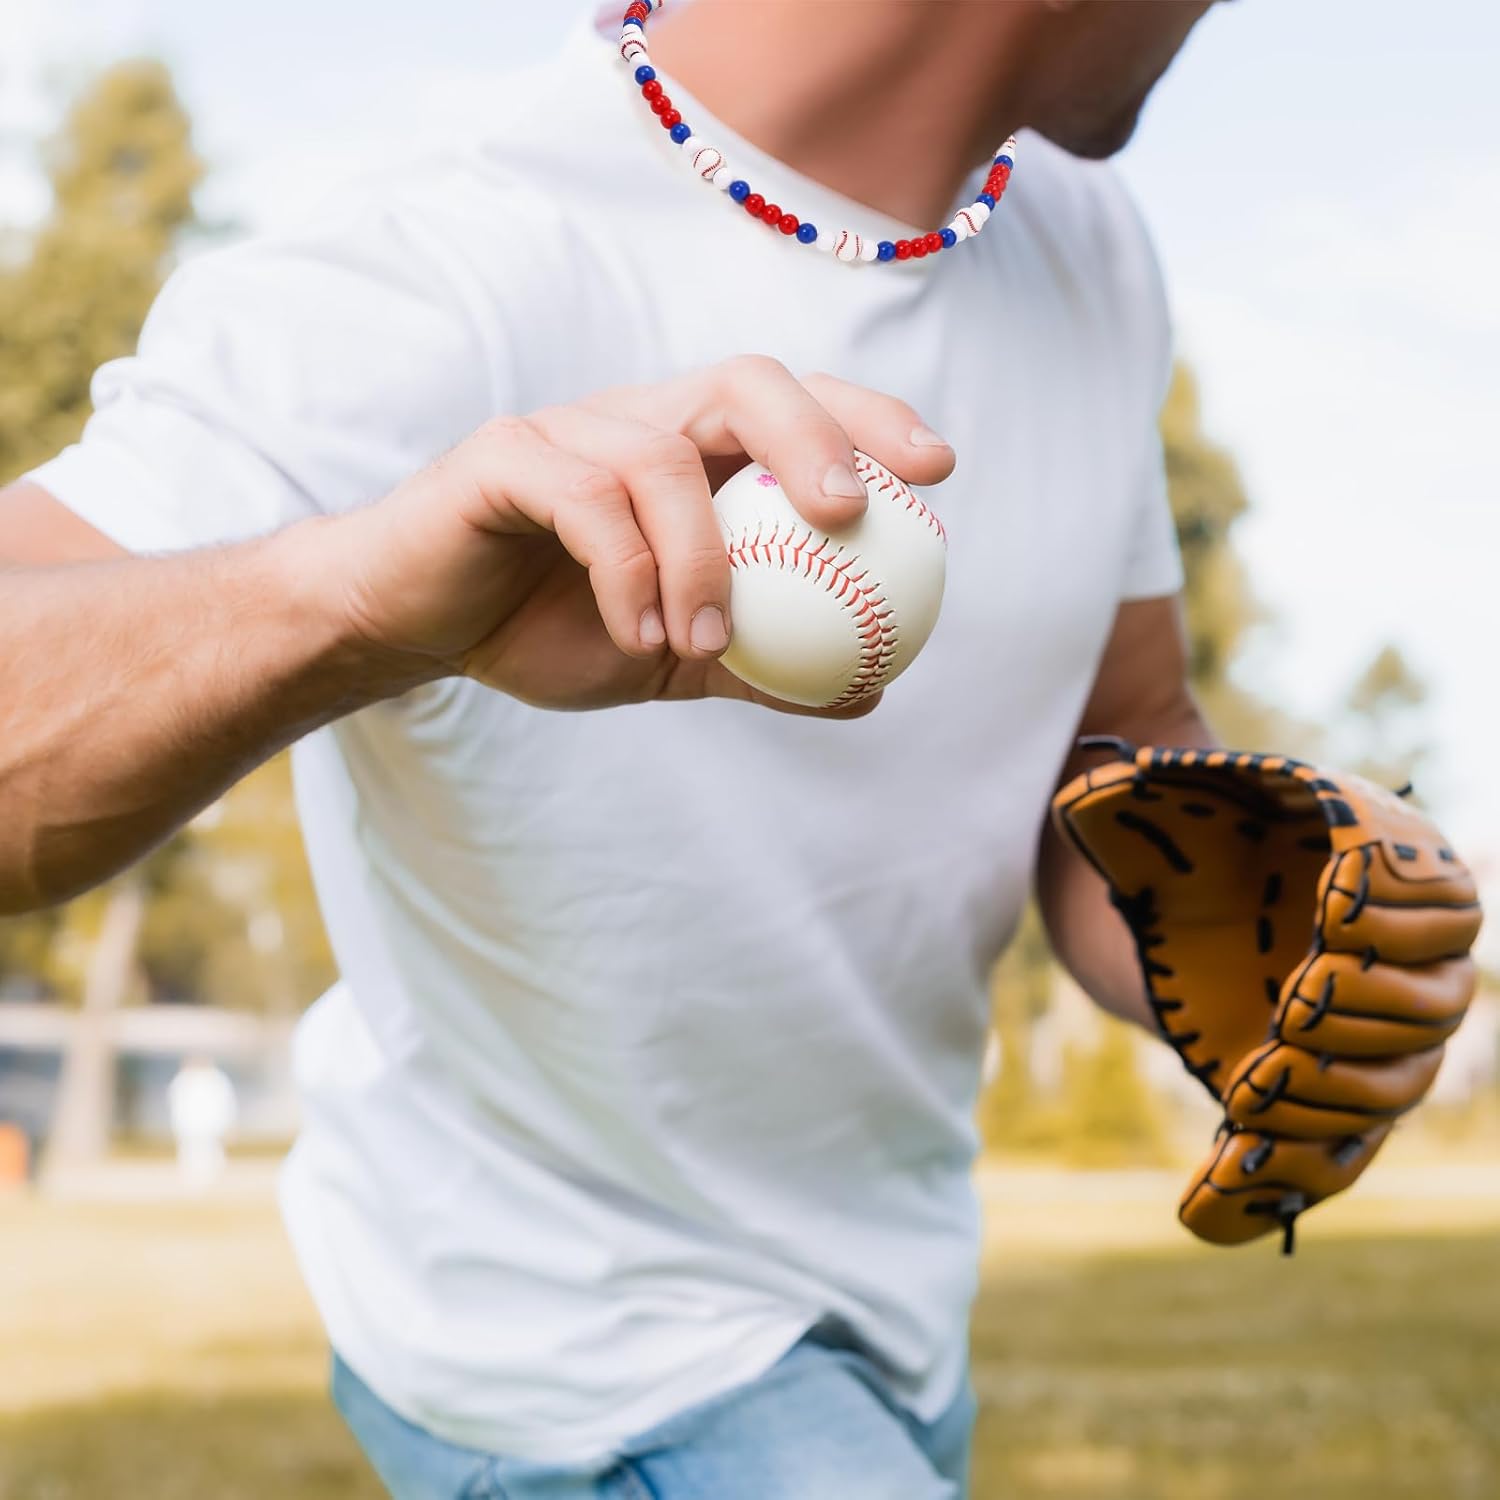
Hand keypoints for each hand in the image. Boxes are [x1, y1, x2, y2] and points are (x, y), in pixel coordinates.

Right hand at [326, 357, 955, 712]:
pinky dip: (627, 572)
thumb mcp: (672, 657)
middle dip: (813, 432)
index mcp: (690, 451)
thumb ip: (764, 664)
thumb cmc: (549, 627)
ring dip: (701, 558)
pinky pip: (584, 502)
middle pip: (744, 381)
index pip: (793, 407)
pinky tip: (636, 634)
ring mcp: (569, 429)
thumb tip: (873, 690)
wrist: (422, 628)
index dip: (868, 421)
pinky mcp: (504, 457)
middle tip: (854, 511)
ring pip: (660, 459)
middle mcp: (639, 421)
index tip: (937, 472)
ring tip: (707, 641)